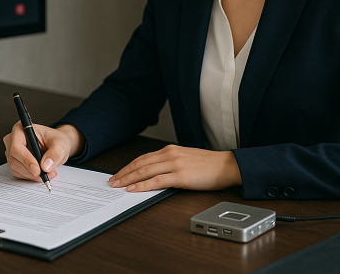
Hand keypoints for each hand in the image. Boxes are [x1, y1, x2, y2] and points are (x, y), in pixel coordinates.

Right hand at [3, 123, 83, 181]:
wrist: (58, 146)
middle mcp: (13, 140)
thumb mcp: (61, 144)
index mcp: (21, 129)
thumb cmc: (56, 140)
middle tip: (46, 174)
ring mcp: (12, 152)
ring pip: (15, 168)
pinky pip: (18, 173)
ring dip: (32, 175)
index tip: (37, 170)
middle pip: (14, 159)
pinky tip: (41, 173)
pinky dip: (30, 177)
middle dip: (30, 170)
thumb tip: (45, 165)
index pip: (16, 146)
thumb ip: (55, 153)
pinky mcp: (15, 162)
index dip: (26, 159)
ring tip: (48, 173)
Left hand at [108, 145, 241, 191]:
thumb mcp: (185, 159)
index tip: (118, 173)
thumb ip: (170, 163)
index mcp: (170, 150)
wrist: (227, 166)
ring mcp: (175, 164)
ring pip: (145, 171)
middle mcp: (170, 154)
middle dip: (124, 173)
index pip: (143, 158)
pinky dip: (143, 185)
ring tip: (118, 186)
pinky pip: (157, 181)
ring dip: (129, 179)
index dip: (128, 166)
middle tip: (112, 181)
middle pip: (140, 164)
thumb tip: (154, 173)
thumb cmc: (209, 165)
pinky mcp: (181, 176)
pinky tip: (134, 190)